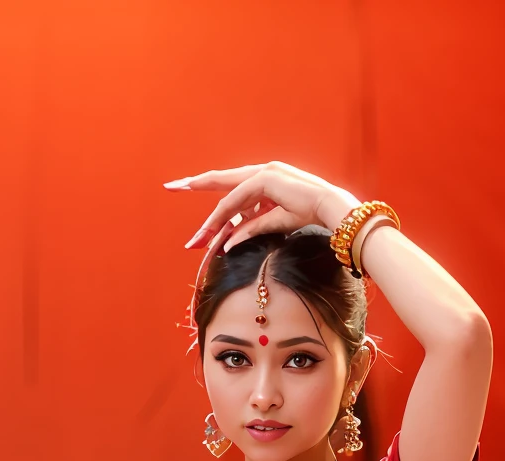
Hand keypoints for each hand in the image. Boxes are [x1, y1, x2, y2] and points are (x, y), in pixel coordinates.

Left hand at [166, 162, 356, 256]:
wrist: (333, 210)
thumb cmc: (310, 216)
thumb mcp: (274, 224)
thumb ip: (251, 228)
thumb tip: (228, 244)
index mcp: (263, 179)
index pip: (230, 182)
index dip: (207, 183)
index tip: (184, 185)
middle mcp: (261, 172)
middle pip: (221, 182)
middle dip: (195, 183)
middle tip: (171, 186)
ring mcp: (264, 174)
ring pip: (229, 200)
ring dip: (213, 224)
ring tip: (197, 242)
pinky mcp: (267, 181)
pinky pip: (241, 205)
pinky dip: (230, 224)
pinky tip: (222, 243)